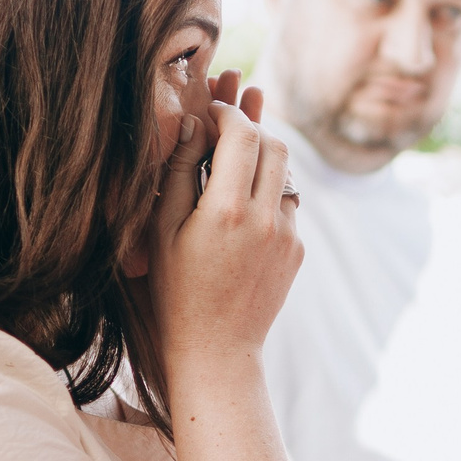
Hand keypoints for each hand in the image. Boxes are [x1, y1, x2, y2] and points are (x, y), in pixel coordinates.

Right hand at [149, 72, 301, 373]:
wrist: (216, 349)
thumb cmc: (176, 291)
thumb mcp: (162, 230)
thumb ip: (179, 173)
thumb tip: (195, 124)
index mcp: (227, 211)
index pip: (242, 135)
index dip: (227, 113)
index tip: (210, 111)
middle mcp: (266, 218)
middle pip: (273, 144)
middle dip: (250, 128)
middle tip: (224, 130)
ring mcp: (288, 234)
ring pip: (286, 171)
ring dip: (262, 157)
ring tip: (232, 162)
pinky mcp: (297, 249)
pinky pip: (287, 203)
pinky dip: (267, 192)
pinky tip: (241, 207)